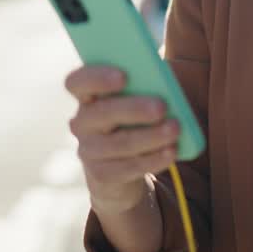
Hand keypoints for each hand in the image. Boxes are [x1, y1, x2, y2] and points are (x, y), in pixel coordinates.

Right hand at [65, 65, 179, 215]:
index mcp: (87, 95)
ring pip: (119, 143)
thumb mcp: (135, 99)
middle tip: (161, 107)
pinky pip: (129, 167)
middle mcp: (82, 122)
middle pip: (102, 113)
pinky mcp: (102, 175)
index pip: (77, 82)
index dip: (97, 78)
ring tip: (175, 129)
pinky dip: (154, 159)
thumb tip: (164, 85)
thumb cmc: (135, 119)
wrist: (122, 166)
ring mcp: (89, 150)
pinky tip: (171, 151)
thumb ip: (143, 87)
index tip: (123, 76)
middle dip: (134, 109)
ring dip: (150, 136)